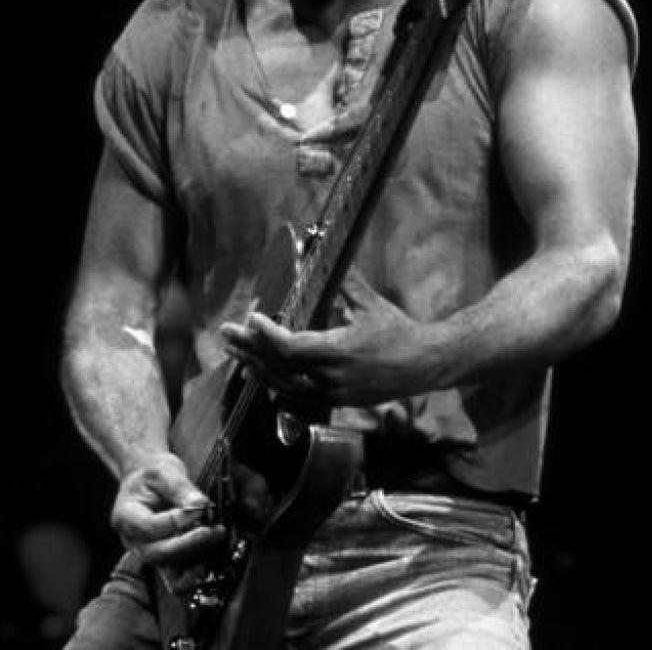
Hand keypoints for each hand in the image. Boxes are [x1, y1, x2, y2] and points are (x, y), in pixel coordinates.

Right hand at [111, 452, 224, 576]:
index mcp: (126, 517)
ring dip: (194, 555)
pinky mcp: (162, 556)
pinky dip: (193, 564)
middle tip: (211, 531)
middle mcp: (132, 540)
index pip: (150, 527)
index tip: (200, 508)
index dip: (177, 521)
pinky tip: (210, 550)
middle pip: (157, 554)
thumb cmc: (151, 473)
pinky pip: (176, 570)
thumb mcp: (164, 471)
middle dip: (187, 544)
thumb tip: (200, 504)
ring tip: (216, 535)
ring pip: (168, 566)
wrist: (144, 478)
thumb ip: (181, 488)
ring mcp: (146, 551)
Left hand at [219, 269, 445, 406]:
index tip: (251, 319)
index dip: (266, 335)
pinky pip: (295, 395)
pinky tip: (260, 371)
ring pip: (282, 385)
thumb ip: (344, 279)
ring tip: (235, 350)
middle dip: (249, 349)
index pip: (291, 347)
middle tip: (227, 331)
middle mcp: (331, 378)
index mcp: (339, 352)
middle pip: (278, 367)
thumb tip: (325, 250)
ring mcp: (332, 393)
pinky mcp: (335, 401)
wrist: (424, 365)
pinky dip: (275, 381)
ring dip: (256, 366)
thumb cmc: (397, 331)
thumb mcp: (370, 303)